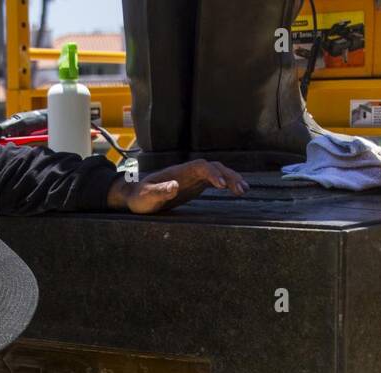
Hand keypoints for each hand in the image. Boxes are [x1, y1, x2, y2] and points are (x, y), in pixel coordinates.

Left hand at [107, 160, 248, 213]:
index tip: (220, 184)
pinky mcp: (195, 185)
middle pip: (213, 167)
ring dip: (231, 179)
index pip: (199, 167)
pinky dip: (227, 184)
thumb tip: (174, 186)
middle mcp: (188, 172)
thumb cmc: (139, 198)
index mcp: (178, 172)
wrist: (136, 196)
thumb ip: (158, 192)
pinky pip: (215, 181)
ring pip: (217, 172)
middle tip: (240, 190)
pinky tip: (238, 190)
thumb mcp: (146, 197)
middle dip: (228, 176)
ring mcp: (193, 178)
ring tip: (244, 190)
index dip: (211, 173)